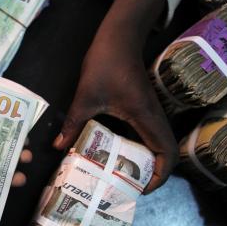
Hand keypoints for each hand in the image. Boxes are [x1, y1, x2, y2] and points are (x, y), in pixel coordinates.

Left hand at [53, 34, 177, 192]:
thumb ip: (73, 124)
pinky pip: (147, 134)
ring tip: (122, 174)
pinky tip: (116, 152)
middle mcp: (154, 118)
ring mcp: (151, 112)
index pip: (167, 153)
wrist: (118, 37)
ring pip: (157, 144)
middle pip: (166, 153)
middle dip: (151, 173)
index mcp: (146, 118)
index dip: (160, 176)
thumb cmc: (105, 64)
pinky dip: (138, 147)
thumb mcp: (85, 98)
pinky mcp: (143, 108)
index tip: (141, 188)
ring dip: (145, 161)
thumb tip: (59, 147)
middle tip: (127, 185)